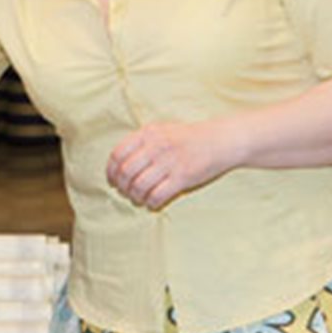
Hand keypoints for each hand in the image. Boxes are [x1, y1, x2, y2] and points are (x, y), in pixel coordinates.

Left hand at [106, 120, 237, 210]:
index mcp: (148, 133)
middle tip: (125, 192)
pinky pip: (157, 195)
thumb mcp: (162, 130)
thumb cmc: (188, 137)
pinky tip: (152, 203)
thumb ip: (140, 141)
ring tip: (138, 198)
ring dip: (135, 196)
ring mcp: (170, 161)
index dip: (111, 171)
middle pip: (125, 172)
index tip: (112, 180)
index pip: (117, 154)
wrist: (220, 140)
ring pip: (139, 186)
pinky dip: (151, 202)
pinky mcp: (183, 177)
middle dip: (121, 186)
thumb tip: (117, 163)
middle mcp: (156, 146)